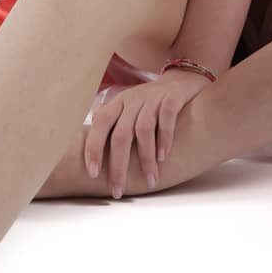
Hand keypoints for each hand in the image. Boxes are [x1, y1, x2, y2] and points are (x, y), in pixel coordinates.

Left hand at [85, 68, 212, 196]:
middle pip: (121, 134)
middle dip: (118, 165)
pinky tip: (164, 157)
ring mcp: (153, 97)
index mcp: (117, 103)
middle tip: (118, 190)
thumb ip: (113, 126)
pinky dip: (165, 138)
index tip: (93, 173)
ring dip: (146, 158)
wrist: (182, 82)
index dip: (94, 147)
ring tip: (149, 180)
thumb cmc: (150, 105)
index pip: (100, 123)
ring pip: (144, 129)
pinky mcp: (173, 97)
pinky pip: (167, 117)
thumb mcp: (128, 111)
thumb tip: (90, 149)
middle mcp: (133, 99)